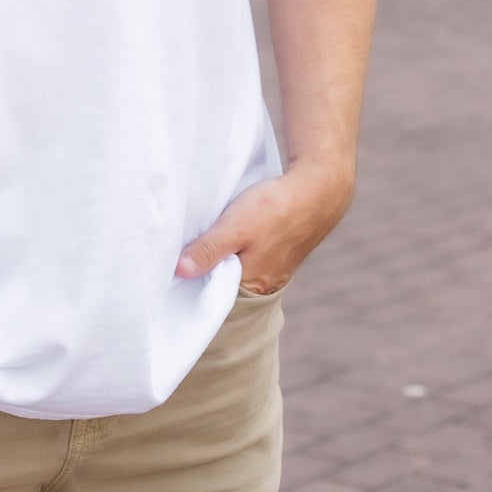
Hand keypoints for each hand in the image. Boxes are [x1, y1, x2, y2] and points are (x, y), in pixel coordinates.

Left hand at [175, 158, 354, 295]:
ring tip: (202, 249)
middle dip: (208, 277)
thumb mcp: (234, 228)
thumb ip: (208, 250)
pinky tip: (231, 239)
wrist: (318, 190)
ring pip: (239, 272)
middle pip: (227, 288)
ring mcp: (274, 269)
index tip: (173, 279)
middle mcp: (264, 284)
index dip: (195, 289)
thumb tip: (178, 273)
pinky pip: (251, 259)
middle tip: (182, 262)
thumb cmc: (275, 209)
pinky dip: (239, 252)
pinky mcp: (279, 251)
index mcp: (251, 285)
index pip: (216, 301)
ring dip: (223, 262)